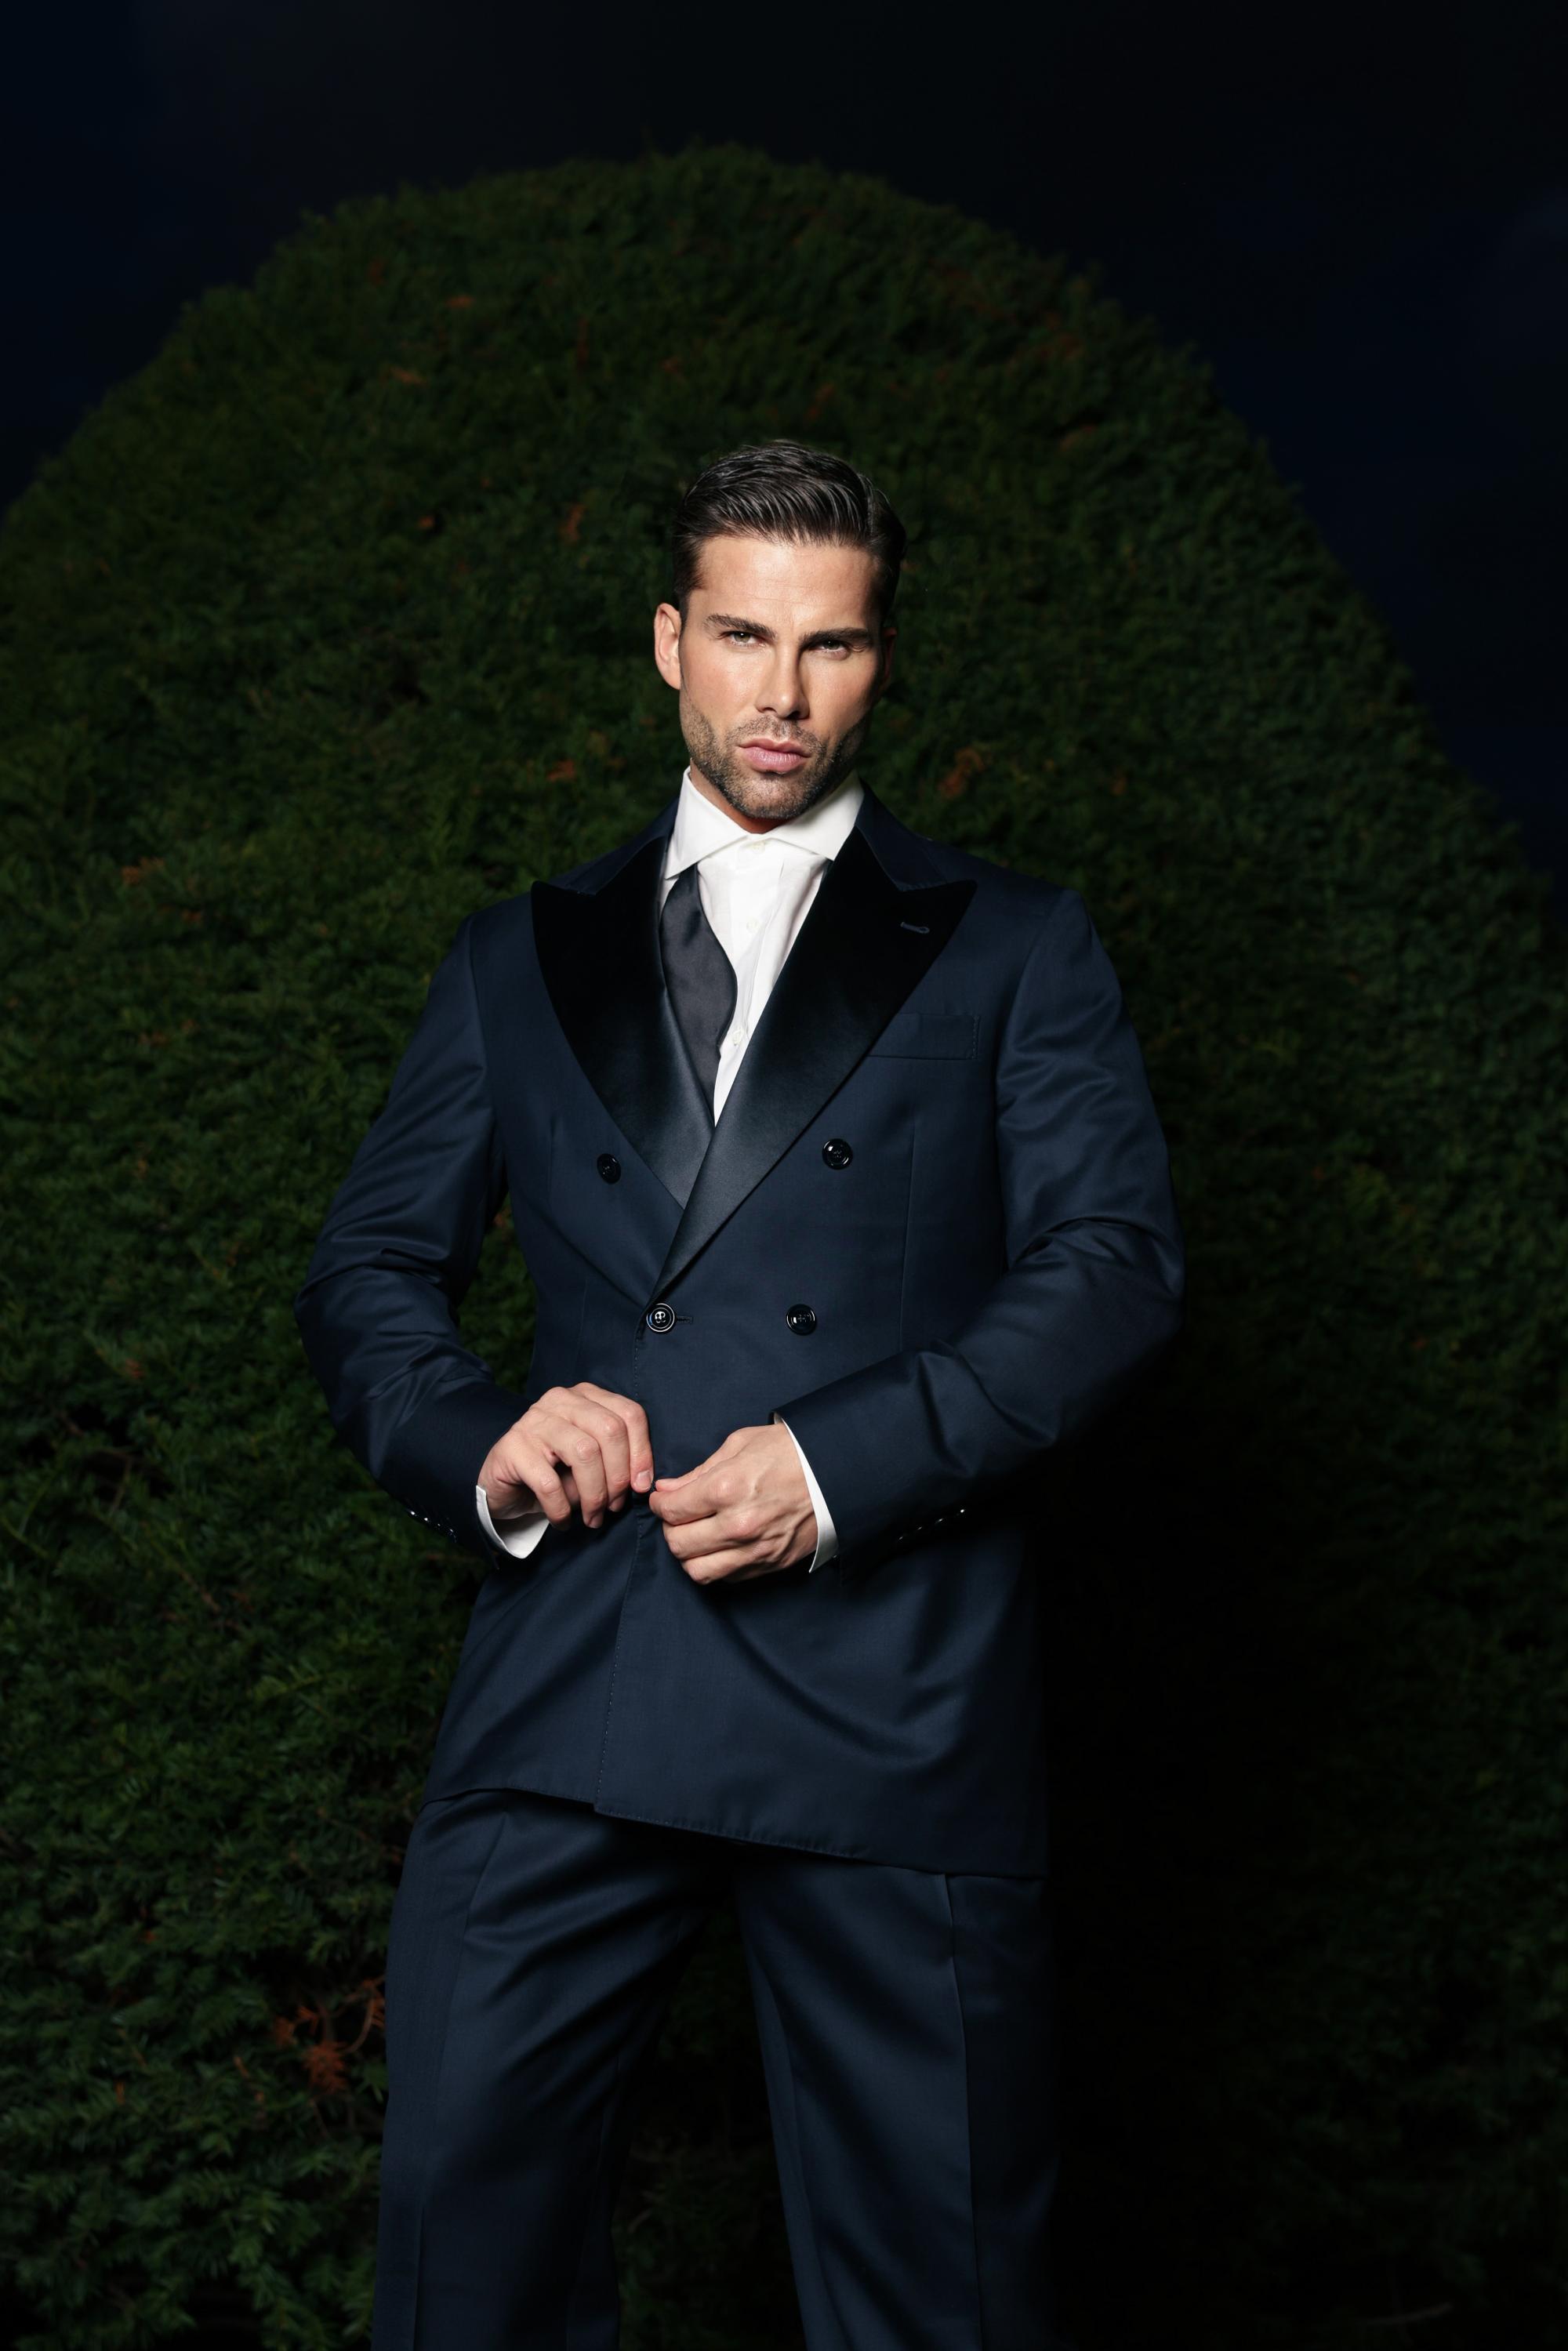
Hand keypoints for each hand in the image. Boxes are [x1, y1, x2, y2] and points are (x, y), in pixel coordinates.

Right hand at [477, 1383, 653, 1531]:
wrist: (503, 1483)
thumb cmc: (555, 1471)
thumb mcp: (592, 1460)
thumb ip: (618, 1460)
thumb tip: (643, 1482)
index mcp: (586, 1396)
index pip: (629, 1414)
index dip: (642, 1453)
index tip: (642, 1487)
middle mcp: (560, 1400)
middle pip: (610, 1430)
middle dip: (618, 1476)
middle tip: (613, 1507)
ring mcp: (533, 1420)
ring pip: (584, 1453)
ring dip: (594, 1495)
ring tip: (592, 1517)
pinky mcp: (512, 1447)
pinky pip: (549, 1483)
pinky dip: (561, 1509)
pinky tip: (562, 1521)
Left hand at [647, 1423, 817, 1582]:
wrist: (840, 1471)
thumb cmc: (791, 1450)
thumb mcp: (741, 1444)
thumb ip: (699, 1471)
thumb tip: (667, 1489)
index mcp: (727, 1488)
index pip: (672, 1510)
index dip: (659, 1504)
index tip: (662, 1500)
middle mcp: (738, 1525)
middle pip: (679, 1544)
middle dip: (670, 1529)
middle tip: (677, 1517)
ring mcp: (756, 1549)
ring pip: (698, 1571)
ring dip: (689, 1555)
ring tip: (695, 1537)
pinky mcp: (771, 1564)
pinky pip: (728, 1578)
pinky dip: (716, 1565)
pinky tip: (720, 1546)